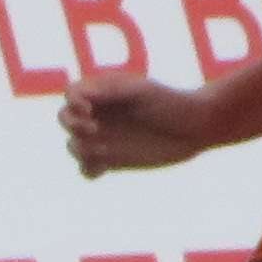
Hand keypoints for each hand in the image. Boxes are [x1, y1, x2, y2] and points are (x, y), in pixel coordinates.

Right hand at [61, 77, 209, 177]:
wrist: (196, 127)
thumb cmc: (171, 102)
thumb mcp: (141, 91)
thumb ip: (110, 91)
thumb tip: (79, 96)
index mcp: (103, 92)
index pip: (71, 94)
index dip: (72, 103)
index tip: (89, 110)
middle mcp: (100, 114)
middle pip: (65, 119)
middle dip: (72, 125)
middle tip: (94, 129)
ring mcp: (105, 138)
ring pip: (74, 146)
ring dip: (81, 150)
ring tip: (104, 152)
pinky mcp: (113, 160)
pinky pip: (87, 168)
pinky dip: (88, 170)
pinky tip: (103, 168)